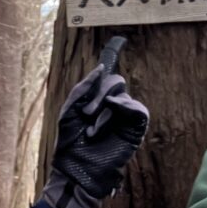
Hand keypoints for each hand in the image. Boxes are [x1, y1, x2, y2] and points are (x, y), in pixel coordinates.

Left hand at [41, 37, 148, 207]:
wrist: (76, 167)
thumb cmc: (70, 142)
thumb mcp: (69, 109)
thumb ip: (84, 86)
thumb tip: (101, 67)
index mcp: (96, 98)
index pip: (108, 74)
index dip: (114, 55)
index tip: (119, 40)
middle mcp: (112, 103)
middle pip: (115, 79)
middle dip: (98, 93)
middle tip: (87, 113)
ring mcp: (124, 115)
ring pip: (122, 92)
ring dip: (105, 105)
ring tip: (94, 126)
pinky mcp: (135, 128)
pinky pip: (137, 107)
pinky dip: (122, 107)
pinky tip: (111, 114)